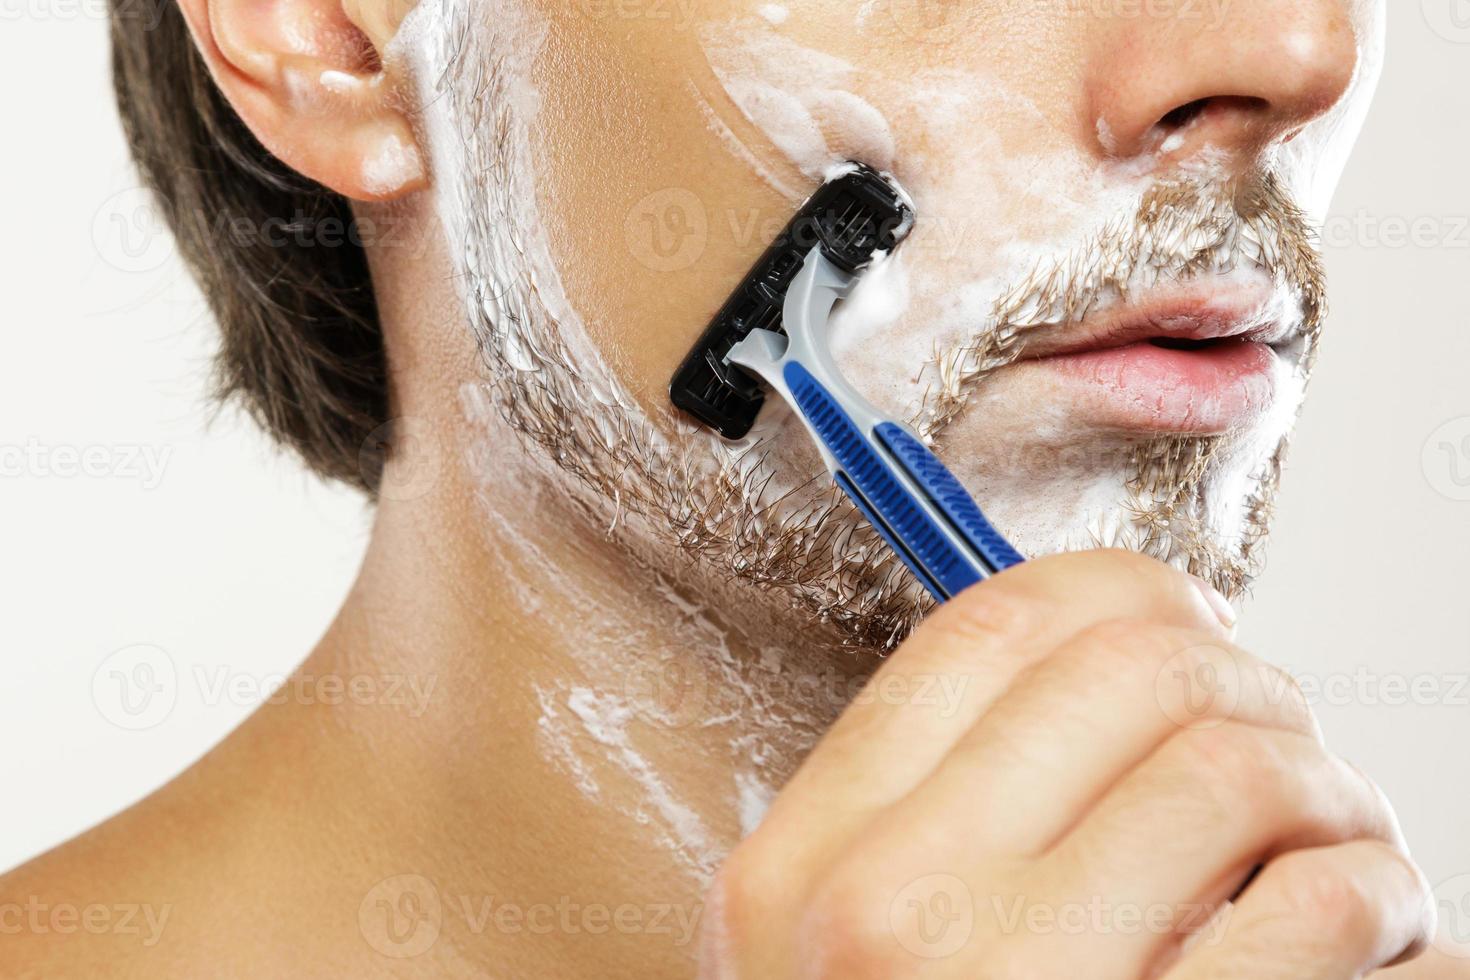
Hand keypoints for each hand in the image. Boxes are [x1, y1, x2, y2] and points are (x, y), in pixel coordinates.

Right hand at [700, 550, 1433, 978]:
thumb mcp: (844, 960)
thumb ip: (941, 815)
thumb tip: (1118, 655)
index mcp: (803, 871)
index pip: (986, 632)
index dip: (1116, 589)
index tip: (1182, 611)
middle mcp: (888, 920)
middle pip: (1131, 668)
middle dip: (1243, 674)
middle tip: (1281, 728)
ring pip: (1240, 765)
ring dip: (1330, 784)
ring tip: (1341, 833)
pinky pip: (1326, 908)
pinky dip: (1378, 892)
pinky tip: (1364, 924)